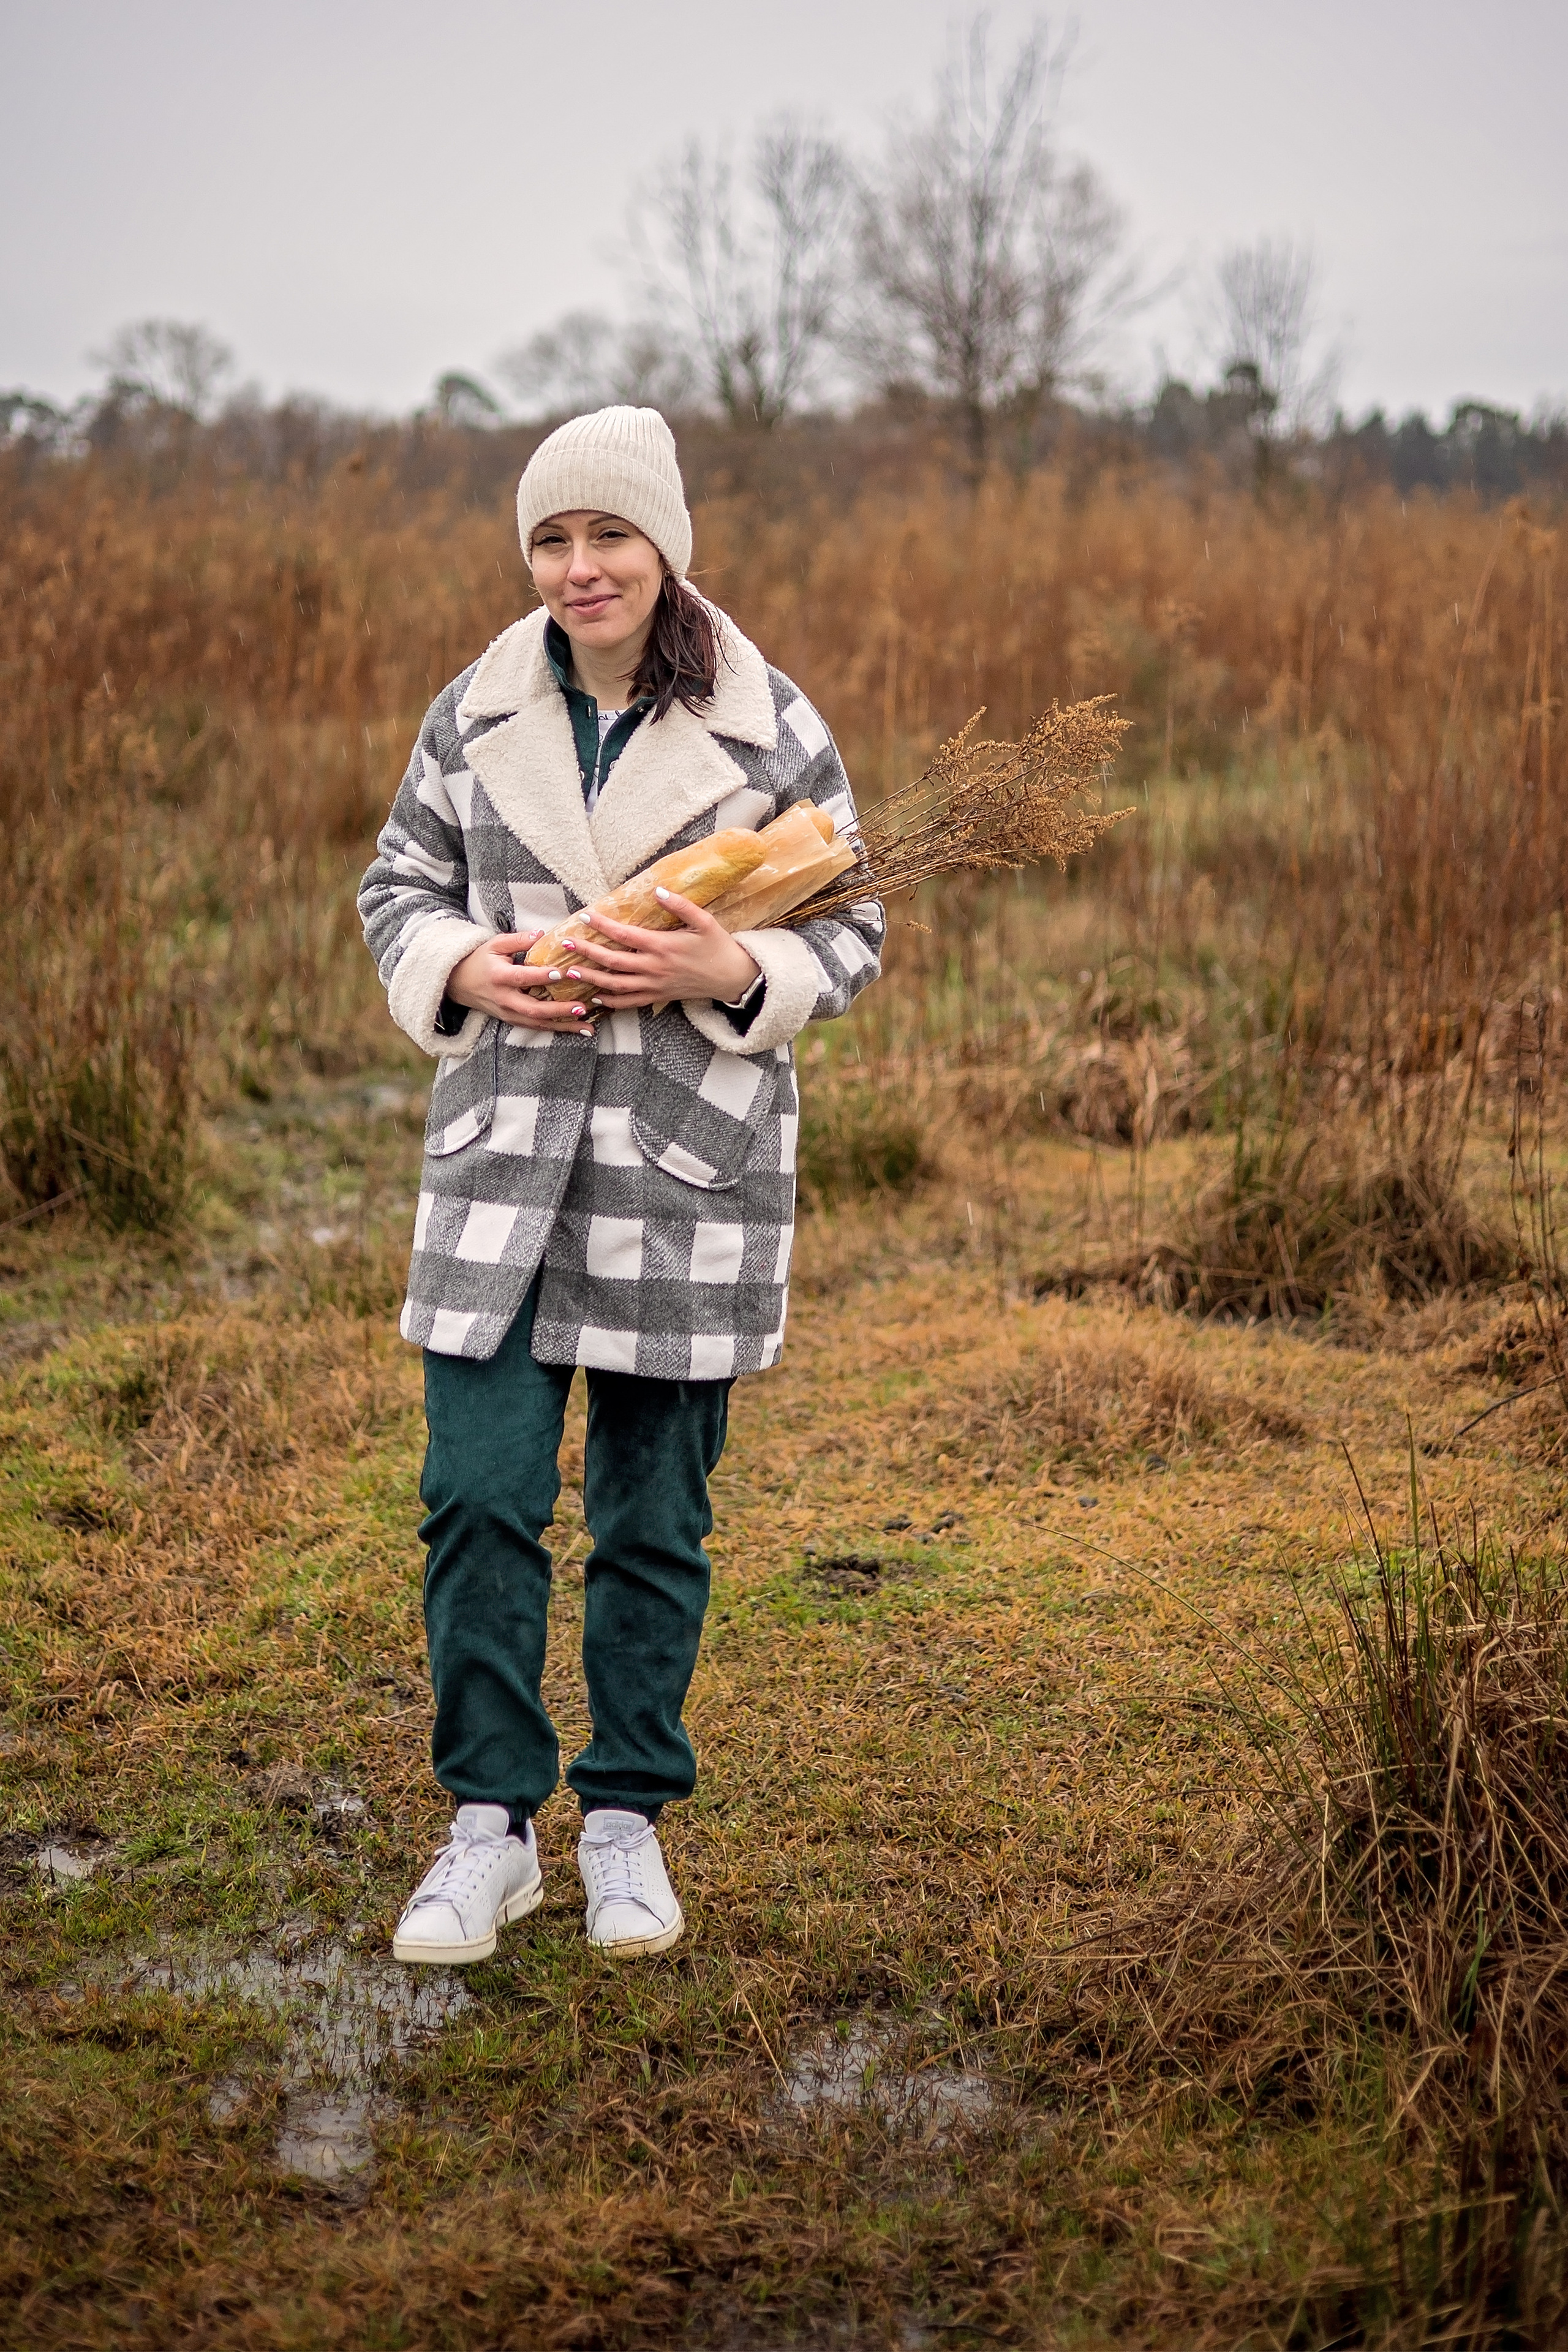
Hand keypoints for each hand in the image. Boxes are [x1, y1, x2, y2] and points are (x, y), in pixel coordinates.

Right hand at [445, 933, 597, 1032]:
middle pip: (534, 1009)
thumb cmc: (480, 960)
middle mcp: (504, 999)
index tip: (565, 973)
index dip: (544, 977)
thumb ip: (518, 939)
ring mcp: (508, 1013)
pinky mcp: (512, 1021)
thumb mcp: (495, 944)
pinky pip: (536, 1027)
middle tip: (582, 1007)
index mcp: (499, 977)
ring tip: (587, 1026)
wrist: (458, 983)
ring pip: (538, 1023)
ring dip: (564, 1026)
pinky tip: (577, 1029)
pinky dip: (557, 1029)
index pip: (524, 977)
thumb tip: (542, 934)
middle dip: (560, 1010)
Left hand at [556, 890, 761, 1010]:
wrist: (731, 978)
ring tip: (569, 970)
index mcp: (663, 946)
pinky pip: (628, 1002)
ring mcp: (654, 986)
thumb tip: (658, 890)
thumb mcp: (705, 921)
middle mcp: (654, 968)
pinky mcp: (657, 997)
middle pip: (612, 961)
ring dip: (591, 977)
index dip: (602, 925)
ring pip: (615, 984)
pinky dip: (609, 1001)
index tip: (584, 916)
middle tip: (565, 944)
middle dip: (586, 952)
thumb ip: (681, 905)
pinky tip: (594, 996)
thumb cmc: (718, 947)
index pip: (625, 934)